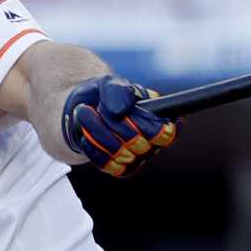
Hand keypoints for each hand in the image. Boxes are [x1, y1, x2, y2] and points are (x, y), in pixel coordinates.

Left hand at [60, 76, 178, 178]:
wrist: (83, 109)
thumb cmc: (105, 96)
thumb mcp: (110, 83)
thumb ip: (118, 91)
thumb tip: (120, 111)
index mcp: (159, 120)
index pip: (167, 134)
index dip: (149, 126)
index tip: (129, 112)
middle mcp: (151, 143)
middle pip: (139, 143)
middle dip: (114, 122)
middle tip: (100, 107)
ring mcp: (135, 158)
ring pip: (120, 153)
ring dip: (98, 131)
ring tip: (85, 114)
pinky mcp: (118, 168)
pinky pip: (107, 164)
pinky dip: (93, 147)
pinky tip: (86, 135)